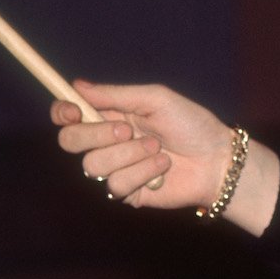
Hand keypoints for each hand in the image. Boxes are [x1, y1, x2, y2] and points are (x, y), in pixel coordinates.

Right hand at [50, 79, 279, 231]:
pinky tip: (162, 168)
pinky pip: (116, 186)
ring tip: (158, 149)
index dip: (63, 112)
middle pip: (70, 141)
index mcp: (110, 115)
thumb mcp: (155, 100)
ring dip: (129, 155)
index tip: (72, 110)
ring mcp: (115, 169)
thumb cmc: (191, 124)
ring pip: (93, 166)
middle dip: (96, 135)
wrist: (217, 160)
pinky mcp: (125, 193)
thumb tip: (77, 85)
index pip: (69, 115)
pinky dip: (143, 173)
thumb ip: (115, 94)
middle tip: (127, 130)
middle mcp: (106, 142)